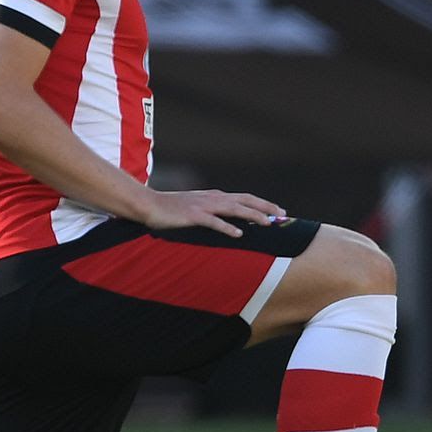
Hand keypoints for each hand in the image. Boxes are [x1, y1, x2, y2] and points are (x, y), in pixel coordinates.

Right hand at [142, 188, 284, 236]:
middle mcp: (213, 198)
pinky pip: (213, 222)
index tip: (279, 212)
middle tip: (282, 216)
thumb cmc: (172, 209)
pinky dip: (227, 228)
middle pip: (245, 200)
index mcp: (215, 197)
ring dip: (252, 215)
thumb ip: (213, 212)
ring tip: (267, 223)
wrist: (148, 205)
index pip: (245, 198)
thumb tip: (230, 222)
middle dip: (265, 207)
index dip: (263, 204)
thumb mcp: (197, 208)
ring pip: (234, 209)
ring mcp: (203, 206)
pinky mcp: (193, 216)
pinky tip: (238, 235)